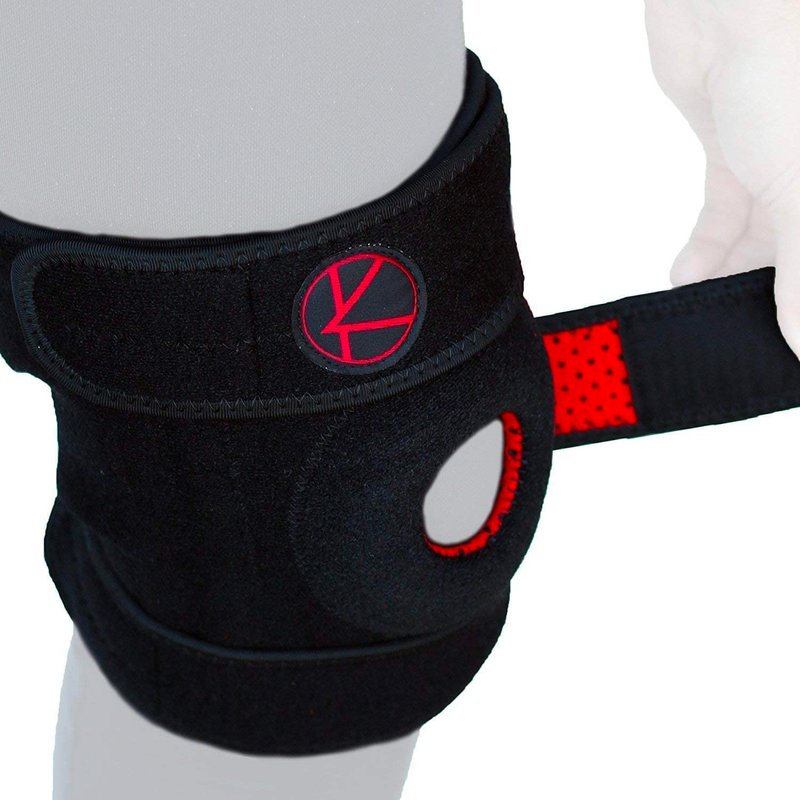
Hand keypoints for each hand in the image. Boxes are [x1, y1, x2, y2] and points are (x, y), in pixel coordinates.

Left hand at [645, 0, 799, 356]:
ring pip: (766, 242)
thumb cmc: (791, 73)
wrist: (725, 0)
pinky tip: (685, 276)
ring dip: (731, 279)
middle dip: (771, 297)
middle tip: (738, 337)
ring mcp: (788, 162)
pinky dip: (706, 248)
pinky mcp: (740, 152)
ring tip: (704, 313)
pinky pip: (727, 214)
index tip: (781, 345)